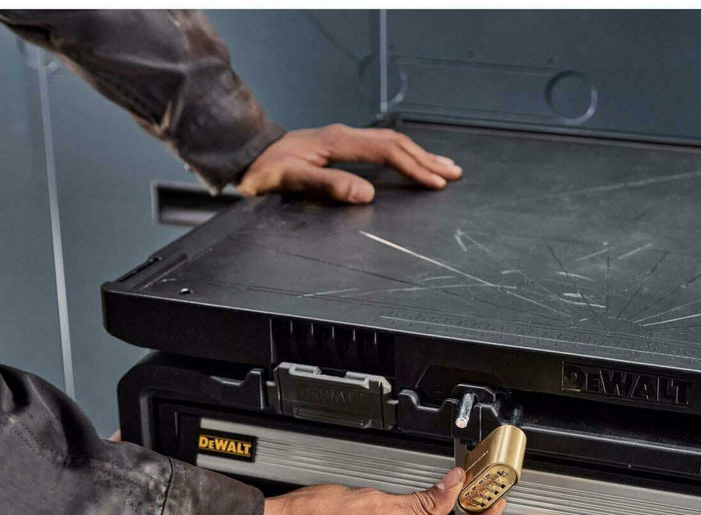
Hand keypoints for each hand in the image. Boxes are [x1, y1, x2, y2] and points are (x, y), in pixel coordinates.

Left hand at [236, 123, 461, 202]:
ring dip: (419, 155)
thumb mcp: (295, 180)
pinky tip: (412, 160)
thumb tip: (368, 194)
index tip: (436, 183)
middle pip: (396, 143)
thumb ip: (331, 185)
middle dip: (427, 159)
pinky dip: (403, 154)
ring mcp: (345, 137)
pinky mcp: (342, 144)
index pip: (388, 152)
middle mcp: (346, 135)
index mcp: (340, 142)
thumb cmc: (267, 170)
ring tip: (444, 166)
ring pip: (392, 142)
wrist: (246, 154)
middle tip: (454, 173)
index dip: (415, 168)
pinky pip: (381, 146)